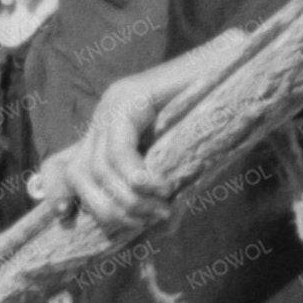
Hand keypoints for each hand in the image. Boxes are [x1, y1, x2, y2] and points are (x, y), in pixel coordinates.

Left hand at [30, 32, 252, 232]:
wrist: (244, 71)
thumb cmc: (219, 117)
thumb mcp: (181, 159)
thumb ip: (165, 188)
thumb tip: (163, 230)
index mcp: (109, 128)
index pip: (65, 163)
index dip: (59, 192)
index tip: (63, 216)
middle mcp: (105, 113)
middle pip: (79, 174)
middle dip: (107, 210)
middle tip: (145, 221)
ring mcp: (115, 102)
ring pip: (97, 167)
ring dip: (127, 198)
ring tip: (158, 207)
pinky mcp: (132, 96)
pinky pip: (118, 148)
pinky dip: (135, 175)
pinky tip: (157, 186)